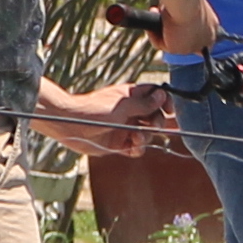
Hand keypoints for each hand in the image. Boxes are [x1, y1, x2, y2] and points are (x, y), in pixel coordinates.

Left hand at [29, 81, 162, 160]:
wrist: (71, 126)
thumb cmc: (94, 110)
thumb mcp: (122, 106)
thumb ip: (144, 103)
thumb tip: (163, 94)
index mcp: (131, 96)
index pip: (156, 95)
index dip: (165, 102)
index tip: (170, 110)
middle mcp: (131, 112)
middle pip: (155, 117)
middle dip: (157, 123)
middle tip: (151, 126)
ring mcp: (125, 127)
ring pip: (147, 134)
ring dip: (146, 137)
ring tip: (136, 138)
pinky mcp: (119, 143)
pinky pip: (136, 147)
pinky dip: (137, 148)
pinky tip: (132, 147)